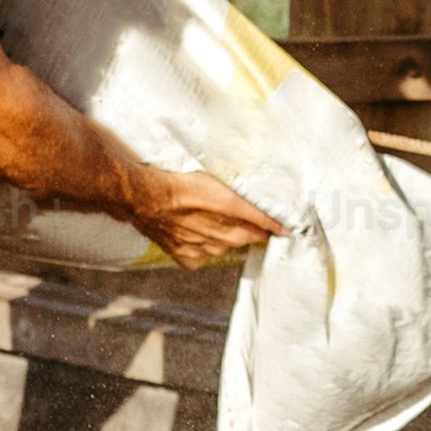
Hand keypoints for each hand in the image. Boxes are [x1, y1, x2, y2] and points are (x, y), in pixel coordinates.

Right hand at [120, 159, 281, 269]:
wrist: (141, 196)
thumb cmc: (172, 177)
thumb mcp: (208, 174)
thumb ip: (231, 184)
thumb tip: (252, 188)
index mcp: (228, 205)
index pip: (263, 220)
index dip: (276, 225)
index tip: (289, 229)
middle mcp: (220, 231)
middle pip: (247, 236)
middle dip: (254, 231)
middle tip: (255, 225)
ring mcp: (204, 246)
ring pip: (225, 247)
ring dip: (226, 238)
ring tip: (212, 223)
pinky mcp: (188, 256)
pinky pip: (203, 256)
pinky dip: (204, 248)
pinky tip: (196, 236)